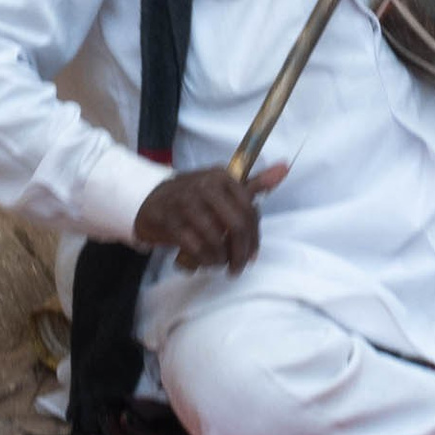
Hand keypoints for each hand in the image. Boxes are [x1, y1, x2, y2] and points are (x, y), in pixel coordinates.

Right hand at [133, 161, 285, 273]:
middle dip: (240, 252)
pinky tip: (204, 262)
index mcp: (222, 176)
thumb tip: (285, 168)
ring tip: (219, 263)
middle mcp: (205, 186)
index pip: (249, 210)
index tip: (252, 254)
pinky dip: (203, 260)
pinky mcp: (170, 221)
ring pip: (215, 239)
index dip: (254, 237)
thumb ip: (254, 183)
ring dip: (220, 258)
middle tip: (238, 267)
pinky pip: (195, 247)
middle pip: (236, 226)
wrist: (150, 200)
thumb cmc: (194, 196)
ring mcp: (186, 203)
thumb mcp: (223, 186)